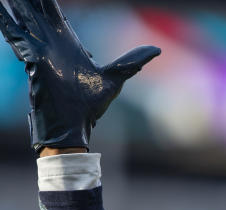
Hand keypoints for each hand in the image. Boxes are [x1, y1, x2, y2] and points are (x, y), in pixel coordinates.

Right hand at [0, 0, 159, 152]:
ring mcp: (40, 51)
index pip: (56, 14)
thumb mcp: (115, 78)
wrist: (76, 126)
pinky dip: (6, 23)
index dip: (49, 2)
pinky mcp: (33, 60)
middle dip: (31, 1)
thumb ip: (132, 61)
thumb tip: (156, 50)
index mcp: (68, 45)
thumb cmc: (91, 106)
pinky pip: (15, 37)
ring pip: (24, 20)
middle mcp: (51, 45)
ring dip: (17, 6)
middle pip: (37, 13)